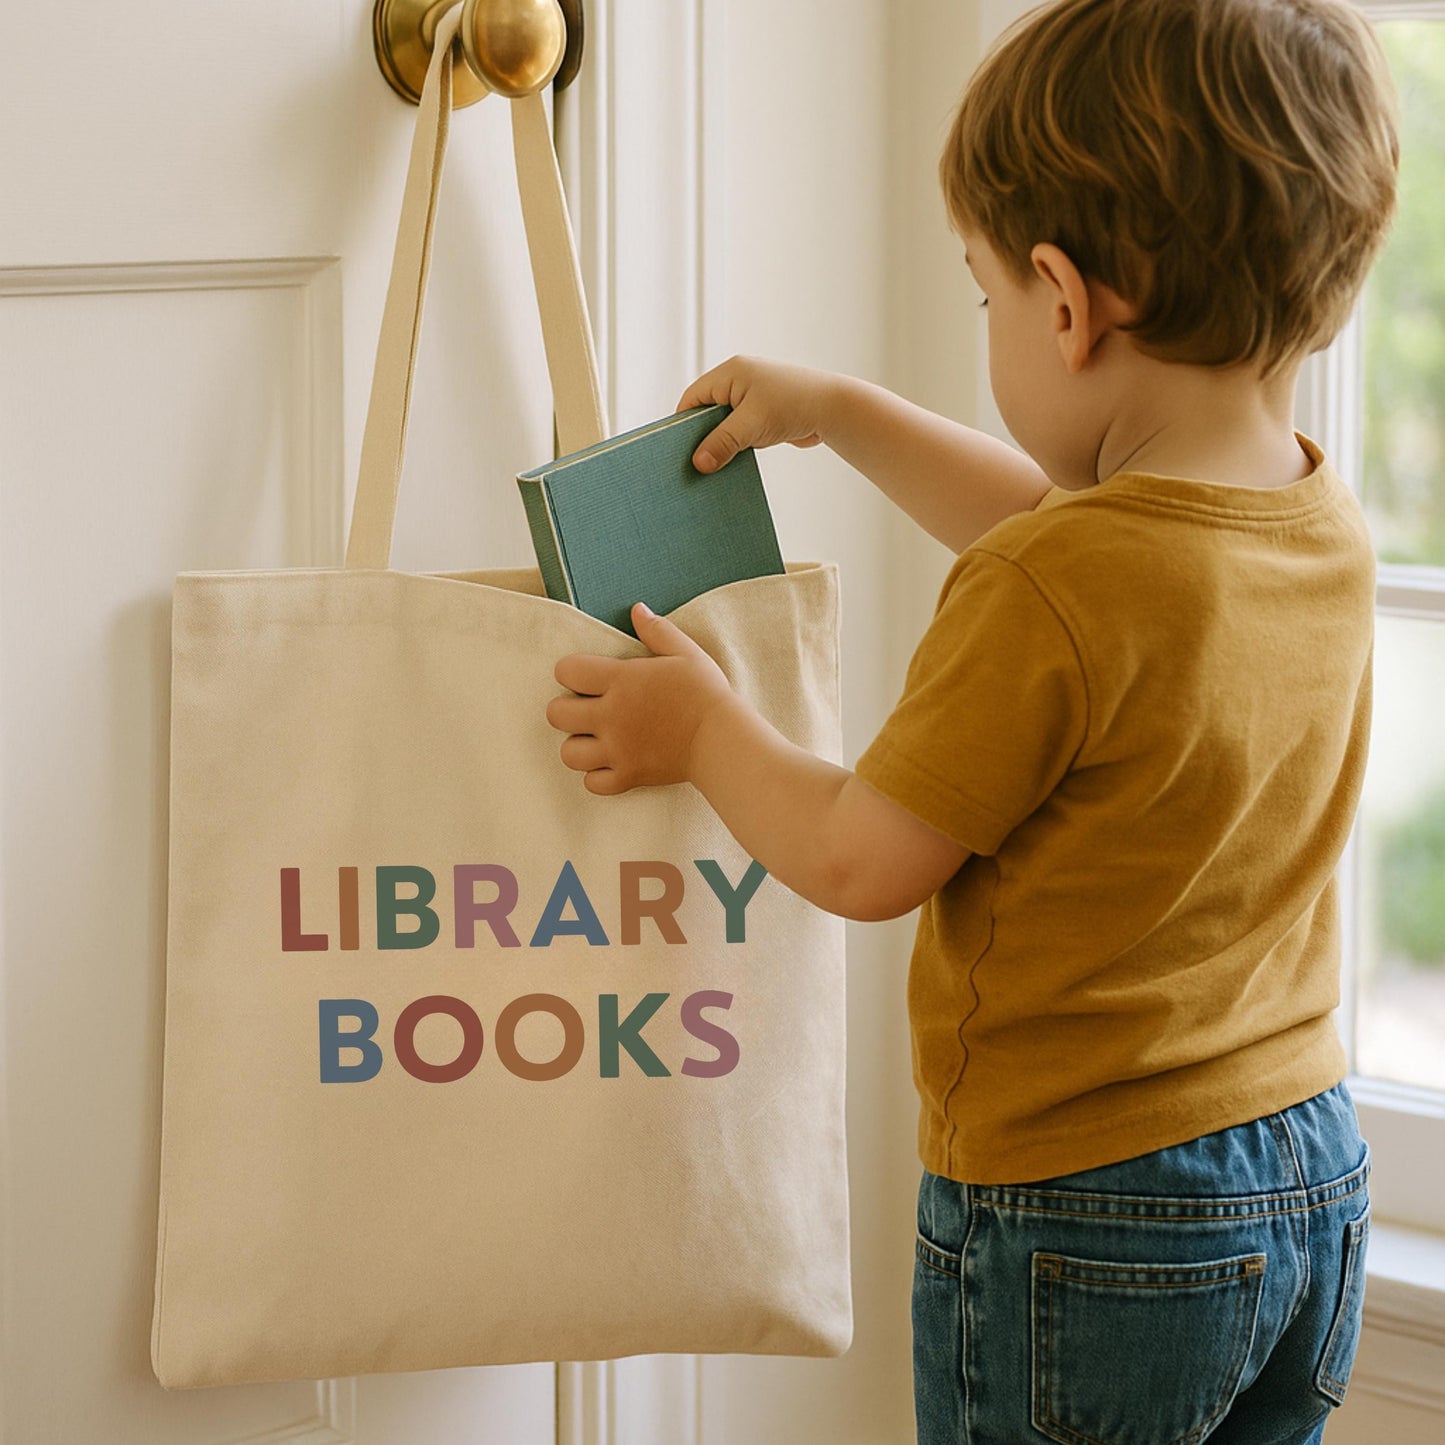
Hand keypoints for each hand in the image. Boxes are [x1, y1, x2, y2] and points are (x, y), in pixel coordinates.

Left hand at [547, 602, 737, 794]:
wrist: (723, 739)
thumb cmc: (706, 693)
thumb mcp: (686, 653)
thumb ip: (657, 630)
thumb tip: (637, 609)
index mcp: (622, 680)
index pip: (566, 671)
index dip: (571, 671)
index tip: (587, 677)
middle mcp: (612, 715)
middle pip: (556, 714)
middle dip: (566, 709)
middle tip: (588, 709)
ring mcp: (618, 749)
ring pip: (568, 753)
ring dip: (579, 745)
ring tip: (597, 739)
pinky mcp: (629, 776)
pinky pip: (593, 783)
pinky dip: (598, 775)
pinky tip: (612, 762)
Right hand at [676, 354, 839, 473]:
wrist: (834, 409)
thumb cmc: (794, 406)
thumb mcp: (751, 425)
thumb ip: (722, 443)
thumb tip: (698, 464)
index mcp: (730, 373)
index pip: (693, 398)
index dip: (682, 424)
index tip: (675, 451)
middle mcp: (738, 382)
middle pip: (706, 412)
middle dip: (701, 437)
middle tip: (691, 464)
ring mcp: (752, 398)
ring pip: (723, 425)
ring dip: (720, 445)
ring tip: (710, 469)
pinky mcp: (763, 414)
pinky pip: (740, 432)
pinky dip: (735, 447)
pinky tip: (730, 466)